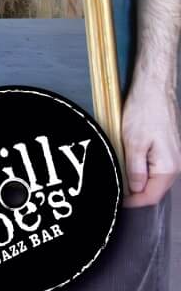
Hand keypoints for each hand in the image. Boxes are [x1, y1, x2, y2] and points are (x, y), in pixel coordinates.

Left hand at [121, 78, 180, 206]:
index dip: (132, 201)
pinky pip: (155, 166)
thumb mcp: (133, 141)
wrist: (155, 88)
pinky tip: (129, 161)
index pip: (150, 196)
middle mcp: (175, 166)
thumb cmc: (145, 111)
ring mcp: (173, 157)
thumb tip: (134, 190)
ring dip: (137, 179)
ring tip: (119, 174)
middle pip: (153, 189)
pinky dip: (141, 167)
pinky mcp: (168, 149)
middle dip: (134, 192)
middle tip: (114, 187)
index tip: (117, 200)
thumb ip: (134, 169)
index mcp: (168, 168)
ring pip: (154, 178)